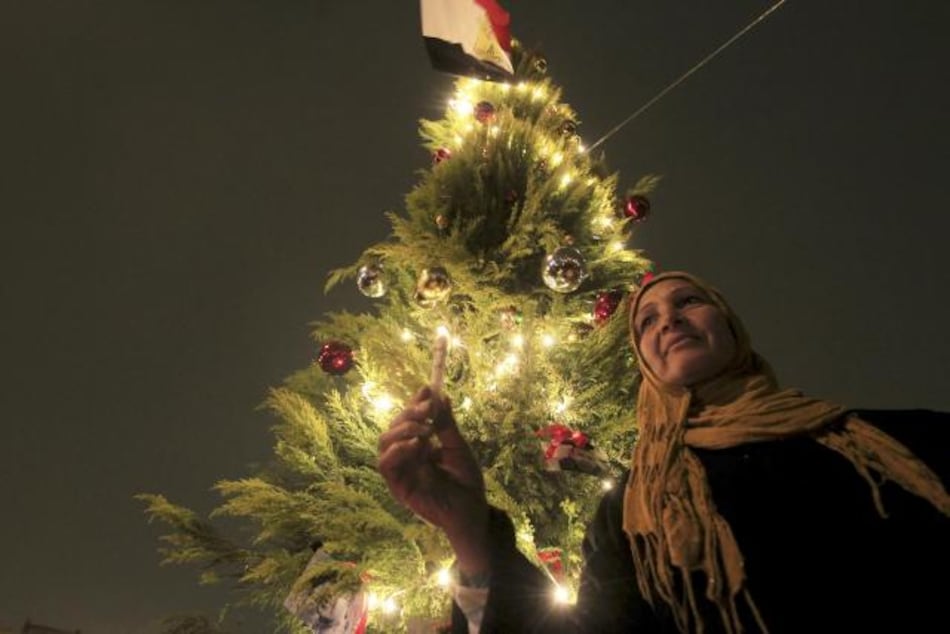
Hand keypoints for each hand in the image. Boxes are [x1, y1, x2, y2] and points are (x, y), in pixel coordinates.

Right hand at [378, 386, 489, 572]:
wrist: (472, 508)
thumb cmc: (466, 480)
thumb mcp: (458, 447)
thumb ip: (447, 425)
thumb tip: (442, 397)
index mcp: (419, 444)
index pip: (409, 418)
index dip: (415, 403)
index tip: (427, 390)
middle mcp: (406, 455)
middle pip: (394, 427)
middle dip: (409, 413)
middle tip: (428, 410)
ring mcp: (400, 470)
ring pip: (384, 442)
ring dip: (402, 430)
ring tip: (424, 429)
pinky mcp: (397, 486)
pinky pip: (385, 465)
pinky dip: (397, 451)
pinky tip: (415, 445)